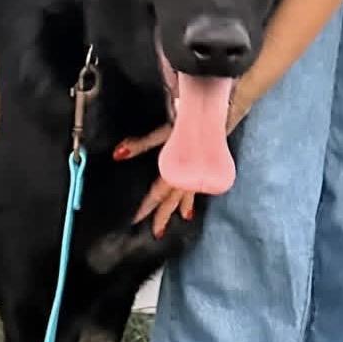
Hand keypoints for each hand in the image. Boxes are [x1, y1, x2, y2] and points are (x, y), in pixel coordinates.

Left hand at [114, 79, 256, 234]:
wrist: (224, 109)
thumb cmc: (194, 118)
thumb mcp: (164, 132)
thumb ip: (141, 145)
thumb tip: (118, 155)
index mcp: (178, 169)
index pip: (158, 193)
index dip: (147, 207)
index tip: (136, 220)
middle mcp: (191, 173)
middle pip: (174, 199)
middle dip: (164, 215)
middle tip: (157, 232)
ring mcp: (202, 169)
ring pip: (189, 194)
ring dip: (182, 207)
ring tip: (181, 218)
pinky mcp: (209, 162)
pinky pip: (200, 185)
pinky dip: (195, 195)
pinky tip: (196, 200)